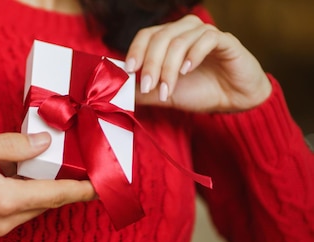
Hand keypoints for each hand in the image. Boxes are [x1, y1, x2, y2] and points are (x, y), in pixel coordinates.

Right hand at [0, 132, 95, 241]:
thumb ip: (11, 146)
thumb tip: (42, 143)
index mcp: (3, 200)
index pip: (56, 196)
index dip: (83, 190)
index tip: (103, 185)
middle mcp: (1, 223)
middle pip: (43, 205)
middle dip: (60, 188)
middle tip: (70, 166)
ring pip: (26, 211)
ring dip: (35, 193)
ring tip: (35, 169)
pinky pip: (9, 218)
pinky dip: (16, 201)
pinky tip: (4, 183)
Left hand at [125, 14, 271, 111]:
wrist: (234, 100)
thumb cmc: (199, 92)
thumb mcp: (163, 94)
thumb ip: (141, 91)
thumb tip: (117, 90)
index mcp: (170, 38)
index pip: (147, 34)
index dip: (136, 49)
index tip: (129, 70)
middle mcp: (186, 30)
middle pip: (160, 37)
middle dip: (151, 64)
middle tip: (149, 88)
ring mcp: (206, 33)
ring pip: (179, 41)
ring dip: (169, 68)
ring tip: (167, 89)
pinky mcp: (226, 40)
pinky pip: (207, 39)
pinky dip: (193, 55)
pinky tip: (187, 71)